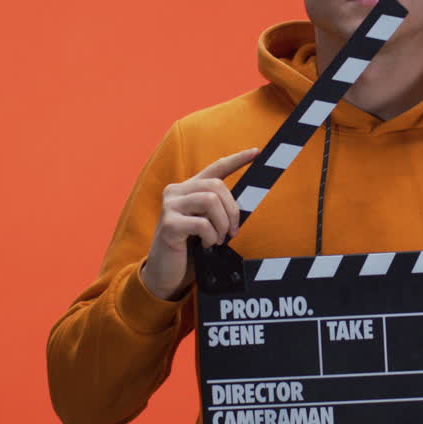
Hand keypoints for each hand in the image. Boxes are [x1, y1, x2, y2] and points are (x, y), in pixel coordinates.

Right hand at [140, 147, 259, 299]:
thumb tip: (238, 209)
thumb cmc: (189, 247)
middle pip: (216, 186)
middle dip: (232, 210)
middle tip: (232, 232)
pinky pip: (201, 224)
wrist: (166, 272)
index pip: (216, 168)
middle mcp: (176, 191)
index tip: (256, 151)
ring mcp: (170, 206)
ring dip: (222, 224)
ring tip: (218, 239)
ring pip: (210, 201)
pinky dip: (210, 236)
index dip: (237, 159)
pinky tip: (206, 244)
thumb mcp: (206, 223)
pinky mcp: (168, 224)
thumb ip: (217, 210)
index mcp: (189, 188)